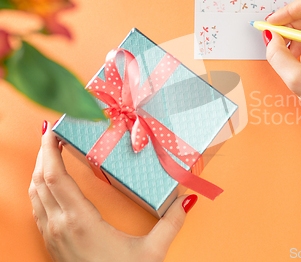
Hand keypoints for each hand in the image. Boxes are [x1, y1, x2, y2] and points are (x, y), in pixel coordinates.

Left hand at [29, 121, 196, 261]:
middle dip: (43, 153)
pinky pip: (38, 208)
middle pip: (40, 180)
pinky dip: (41, 188)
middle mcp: (59, 225)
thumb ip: (171, 223)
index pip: (55, 176)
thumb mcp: (152, 252)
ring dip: (40, 169)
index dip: (49, 150)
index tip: (53, 130)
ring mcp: (51, 236)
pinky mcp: (51, 244)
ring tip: (50, 152)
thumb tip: (186, 198)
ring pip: (35, 194)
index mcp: (79, 221)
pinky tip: (52, 183)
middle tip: (52, 132)